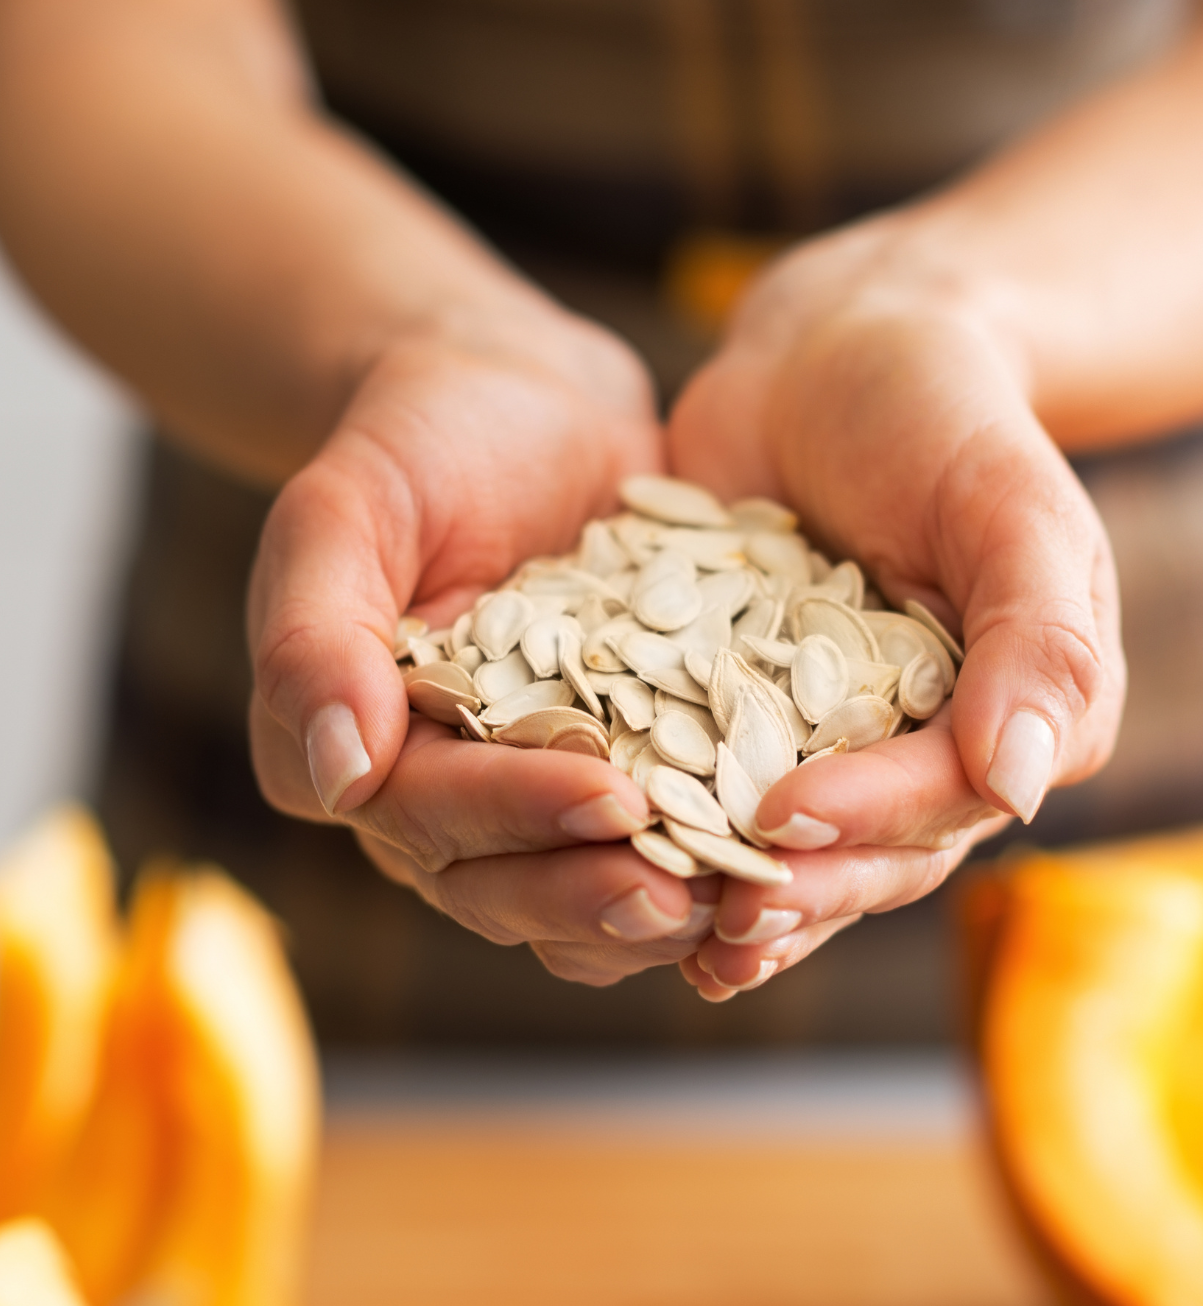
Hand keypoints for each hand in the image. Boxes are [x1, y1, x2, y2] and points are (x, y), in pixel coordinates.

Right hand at [248, 325, 726, 985]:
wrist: (519, 397)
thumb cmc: (413, 439)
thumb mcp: (344, 511)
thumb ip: (316, 636)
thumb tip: (338, 774)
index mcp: (355, 751)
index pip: (429, 816)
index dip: (519, 816)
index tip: (610, 798)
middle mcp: (436, 794)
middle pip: (506, 883)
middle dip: (597, 893)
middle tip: (692, 894)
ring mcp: (533, 786)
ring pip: (581, 887)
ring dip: (659, 908)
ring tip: (746, 899)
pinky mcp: (621, 761)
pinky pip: (657, 838)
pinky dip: (710, 855)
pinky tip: (783, 852)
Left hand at [667, 214, 1125, 995]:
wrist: (832, 345)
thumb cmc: (944, 407)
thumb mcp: (1009, 500)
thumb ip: (1037, 637)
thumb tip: (1024, 786)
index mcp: (1019, 712)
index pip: (948, 798)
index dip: (871, 821)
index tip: (785, 821)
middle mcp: (930, 742)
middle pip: (870, 850)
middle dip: (798, 893)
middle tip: (718, 931)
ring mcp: (831, 732)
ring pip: (792, 843)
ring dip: (735, 894)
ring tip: (669, 939)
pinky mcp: (740, 706)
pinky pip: (709, 778)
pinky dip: (670, 824)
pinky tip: (609, 856)